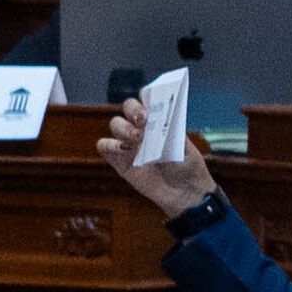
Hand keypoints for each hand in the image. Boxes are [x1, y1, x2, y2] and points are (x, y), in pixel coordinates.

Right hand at [97, 100, 216, 219]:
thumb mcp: (184, 146)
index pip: (147, 100)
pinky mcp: (118, 160)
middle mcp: (141, 128)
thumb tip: (157, 119)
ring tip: (138, 140)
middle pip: (128, 107)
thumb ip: (169, 132)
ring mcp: (129, 143)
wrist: (185, 194)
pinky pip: (104, 145)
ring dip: (124, 128)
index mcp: (159, 121)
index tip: (152, 105)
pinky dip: (110, 144)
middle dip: (134, 110)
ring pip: (115, 124)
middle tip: (143, 121)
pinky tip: (124, 150)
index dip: (146, 98)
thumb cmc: (187, 167)